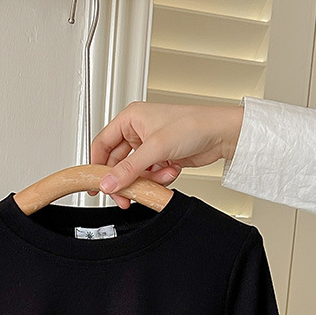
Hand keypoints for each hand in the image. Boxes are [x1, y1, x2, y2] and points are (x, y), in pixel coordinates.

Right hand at [89, 102, 244, 207]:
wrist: (221, 134)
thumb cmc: (193, 125)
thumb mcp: (155, 148)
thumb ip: (128, 169)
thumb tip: (108, 184)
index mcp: (130, 118)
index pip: (102, 144)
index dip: (96, 166)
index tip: (94, 185)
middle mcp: (138, 130)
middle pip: (118, 163)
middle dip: (126, 179)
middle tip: (126, 195)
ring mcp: (150, 145)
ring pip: (135, 172)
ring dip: (148, 179)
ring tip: (162, 175)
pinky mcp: (161, 157)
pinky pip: (150, 175)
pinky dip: (160, 178)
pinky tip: (172, 171)